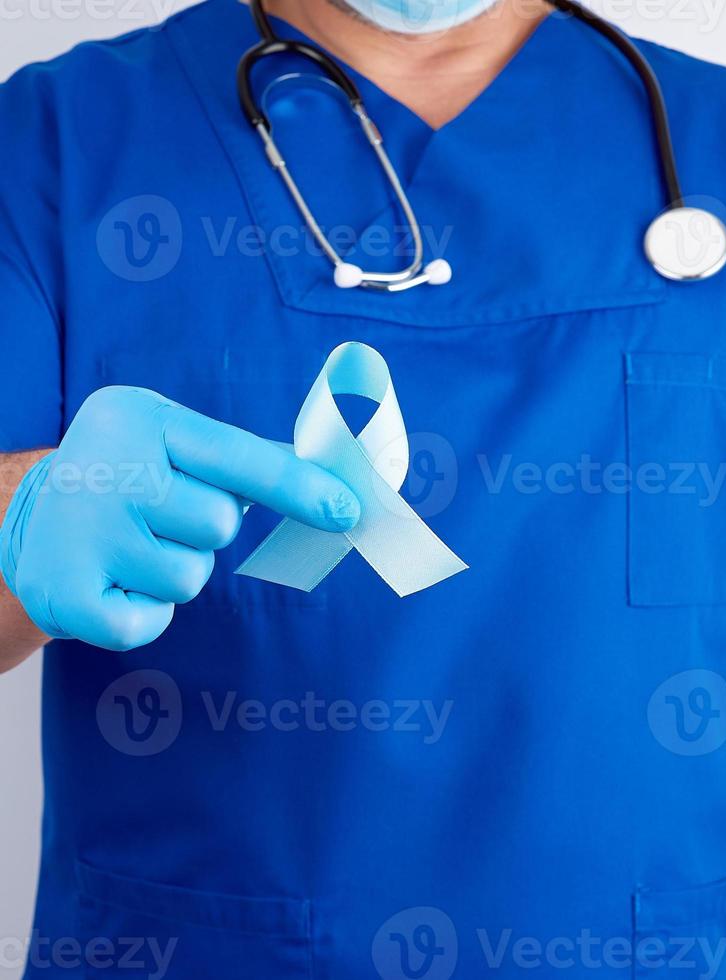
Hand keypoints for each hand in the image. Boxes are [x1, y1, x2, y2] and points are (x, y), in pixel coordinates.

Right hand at [0, 387, 359, 650]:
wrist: (29, 517)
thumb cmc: (127, 476)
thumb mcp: (172, 441)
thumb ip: (245, 460)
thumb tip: (335, 486)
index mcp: (139, 419)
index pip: (237, 457)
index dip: (298, 487)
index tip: (346, 510)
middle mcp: (107, 469)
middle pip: (219, 524)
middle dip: (202, 530)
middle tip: (159, 517)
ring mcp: (82, 533)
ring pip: (191, 575)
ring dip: (174, 569)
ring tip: (131, 546)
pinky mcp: (67, 593)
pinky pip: (152, 621)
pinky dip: (145, 612)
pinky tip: (113, 581)